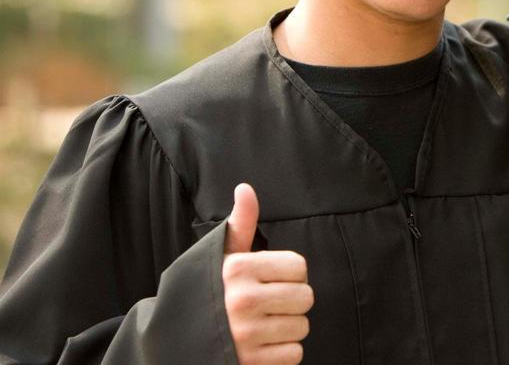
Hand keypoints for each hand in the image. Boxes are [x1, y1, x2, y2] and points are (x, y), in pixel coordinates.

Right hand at [223, 184, 312, 363]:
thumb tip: (246, 188)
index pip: (299, 267)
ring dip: (286, 328)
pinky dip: (282, 352)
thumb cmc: (207, 291)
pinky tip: (261, 346)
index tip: (270, 280)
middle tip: (268, 305)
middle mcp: (241, 300)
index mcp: (237, 269)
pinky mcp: (250, 362)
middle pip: (306, 297)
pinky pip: (294, 353)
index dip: (289, 274)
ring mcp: (245, 335)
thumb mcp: (220, 256)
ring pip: (302, 327)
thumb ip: (240, 224)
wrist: (174, 341)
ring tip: (261, 325)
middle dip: (291, 302)